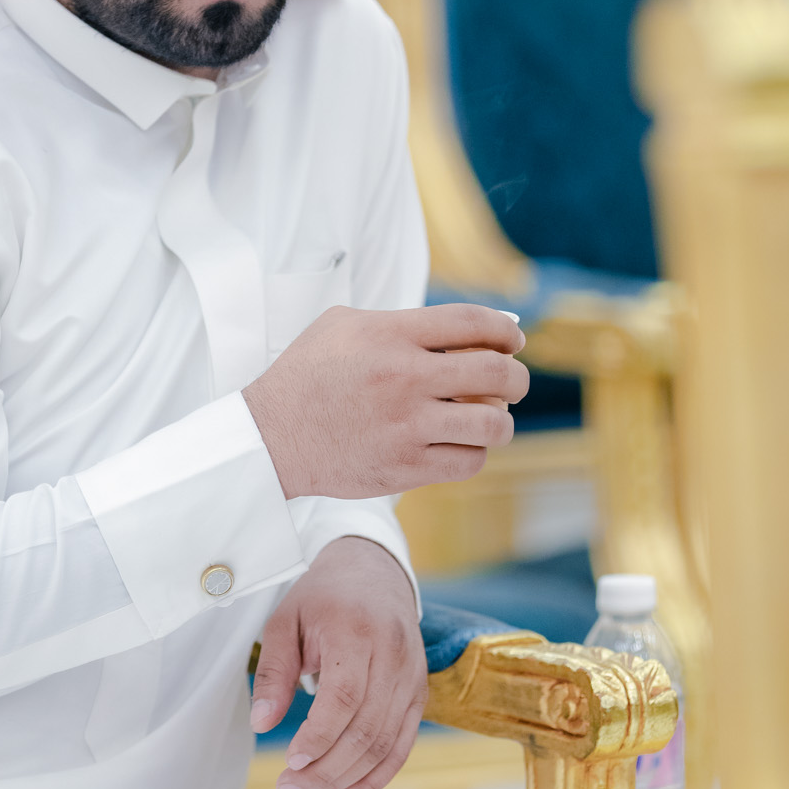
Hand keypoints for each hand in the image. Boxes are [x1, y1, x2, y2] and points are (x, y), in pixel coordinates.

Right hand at [242, 303, 527, 499]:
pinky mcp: (404, 467)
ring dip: (502, 419)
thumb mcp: (342, 324)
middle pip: (496, 372)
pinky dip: (475, 452)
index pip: (473, 323)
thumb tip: (469, 329)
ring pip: (492, 424)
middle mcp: (404, 378)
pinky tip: (462, 444)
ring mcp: (406, 427)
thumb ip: (402, 320)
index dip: (506, 329)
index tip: (513, 339)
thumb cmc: (308, 374)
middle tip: (514, 381)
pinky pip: (469, 461)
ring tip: (492, 418)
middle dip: (518, 376)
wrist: (270, 437)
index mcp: (390, 335)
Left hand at [251, 536, 427, 788]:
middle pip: (366, 728)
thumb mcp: (286, 621)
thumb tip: (261, 723)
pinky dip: (376, 775)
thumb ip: (274, 671)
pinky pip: (402, 745)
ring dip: (346, 777)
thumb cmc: (324, 597)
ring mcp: (411, 676)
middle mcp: (393, 655)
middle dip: (327, 768)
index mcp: (357, 631)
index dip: (320, 736)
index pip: (345, 696)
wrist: (374, 571)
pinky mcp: (419, 694)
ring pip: (385, 743)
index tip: (290, 760)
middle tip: (289, 786)